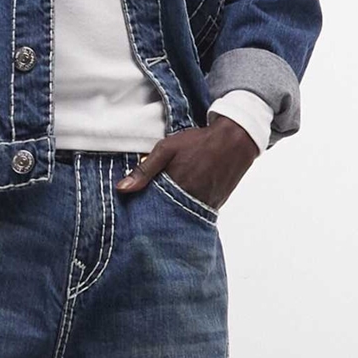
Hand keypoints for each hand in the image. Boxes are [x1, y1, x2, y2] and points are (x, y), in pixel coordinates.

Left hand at [115, 116, 258, 210]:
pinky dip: (187, 211)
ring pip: (181, 217)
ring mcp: (204, 205)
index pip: (151, 207)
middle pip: (166, 216)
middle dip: (156, 213)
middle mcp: (190, 201)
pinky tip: (181, 203)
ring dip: (172, 212)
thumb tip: (122, 189)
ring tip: (165, 205)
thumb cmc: (199, 142)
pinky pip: (196, 214)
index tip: (134, 207)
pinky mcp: (214, 206)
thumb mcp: (167, 149)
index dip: (142, 207)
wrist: (235, 141)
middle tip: (149, 208)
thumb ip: (144, 170)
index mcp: (176, 188)